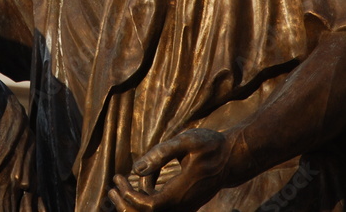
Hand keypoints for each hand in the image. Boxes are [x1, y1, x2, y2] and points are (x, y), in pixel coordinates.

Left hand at [107, 128, 234, 210]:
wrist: (232, 158)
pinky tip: (143, 179)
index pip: (149, 206)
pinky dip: (146, 199)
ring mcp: (185, 207)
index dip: (130, 196)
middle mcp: (183, 205)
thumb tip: (135, 169)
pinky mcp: (185, 204)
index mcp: (181, 193)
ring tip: (120, 183)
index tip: (119, 178)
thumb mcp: (186, 141)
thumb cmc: (210, 145)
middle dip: (126, 204)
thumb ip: (161, 153)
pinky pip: (161, 208)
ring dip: (134, 202)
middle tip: (113, 186)